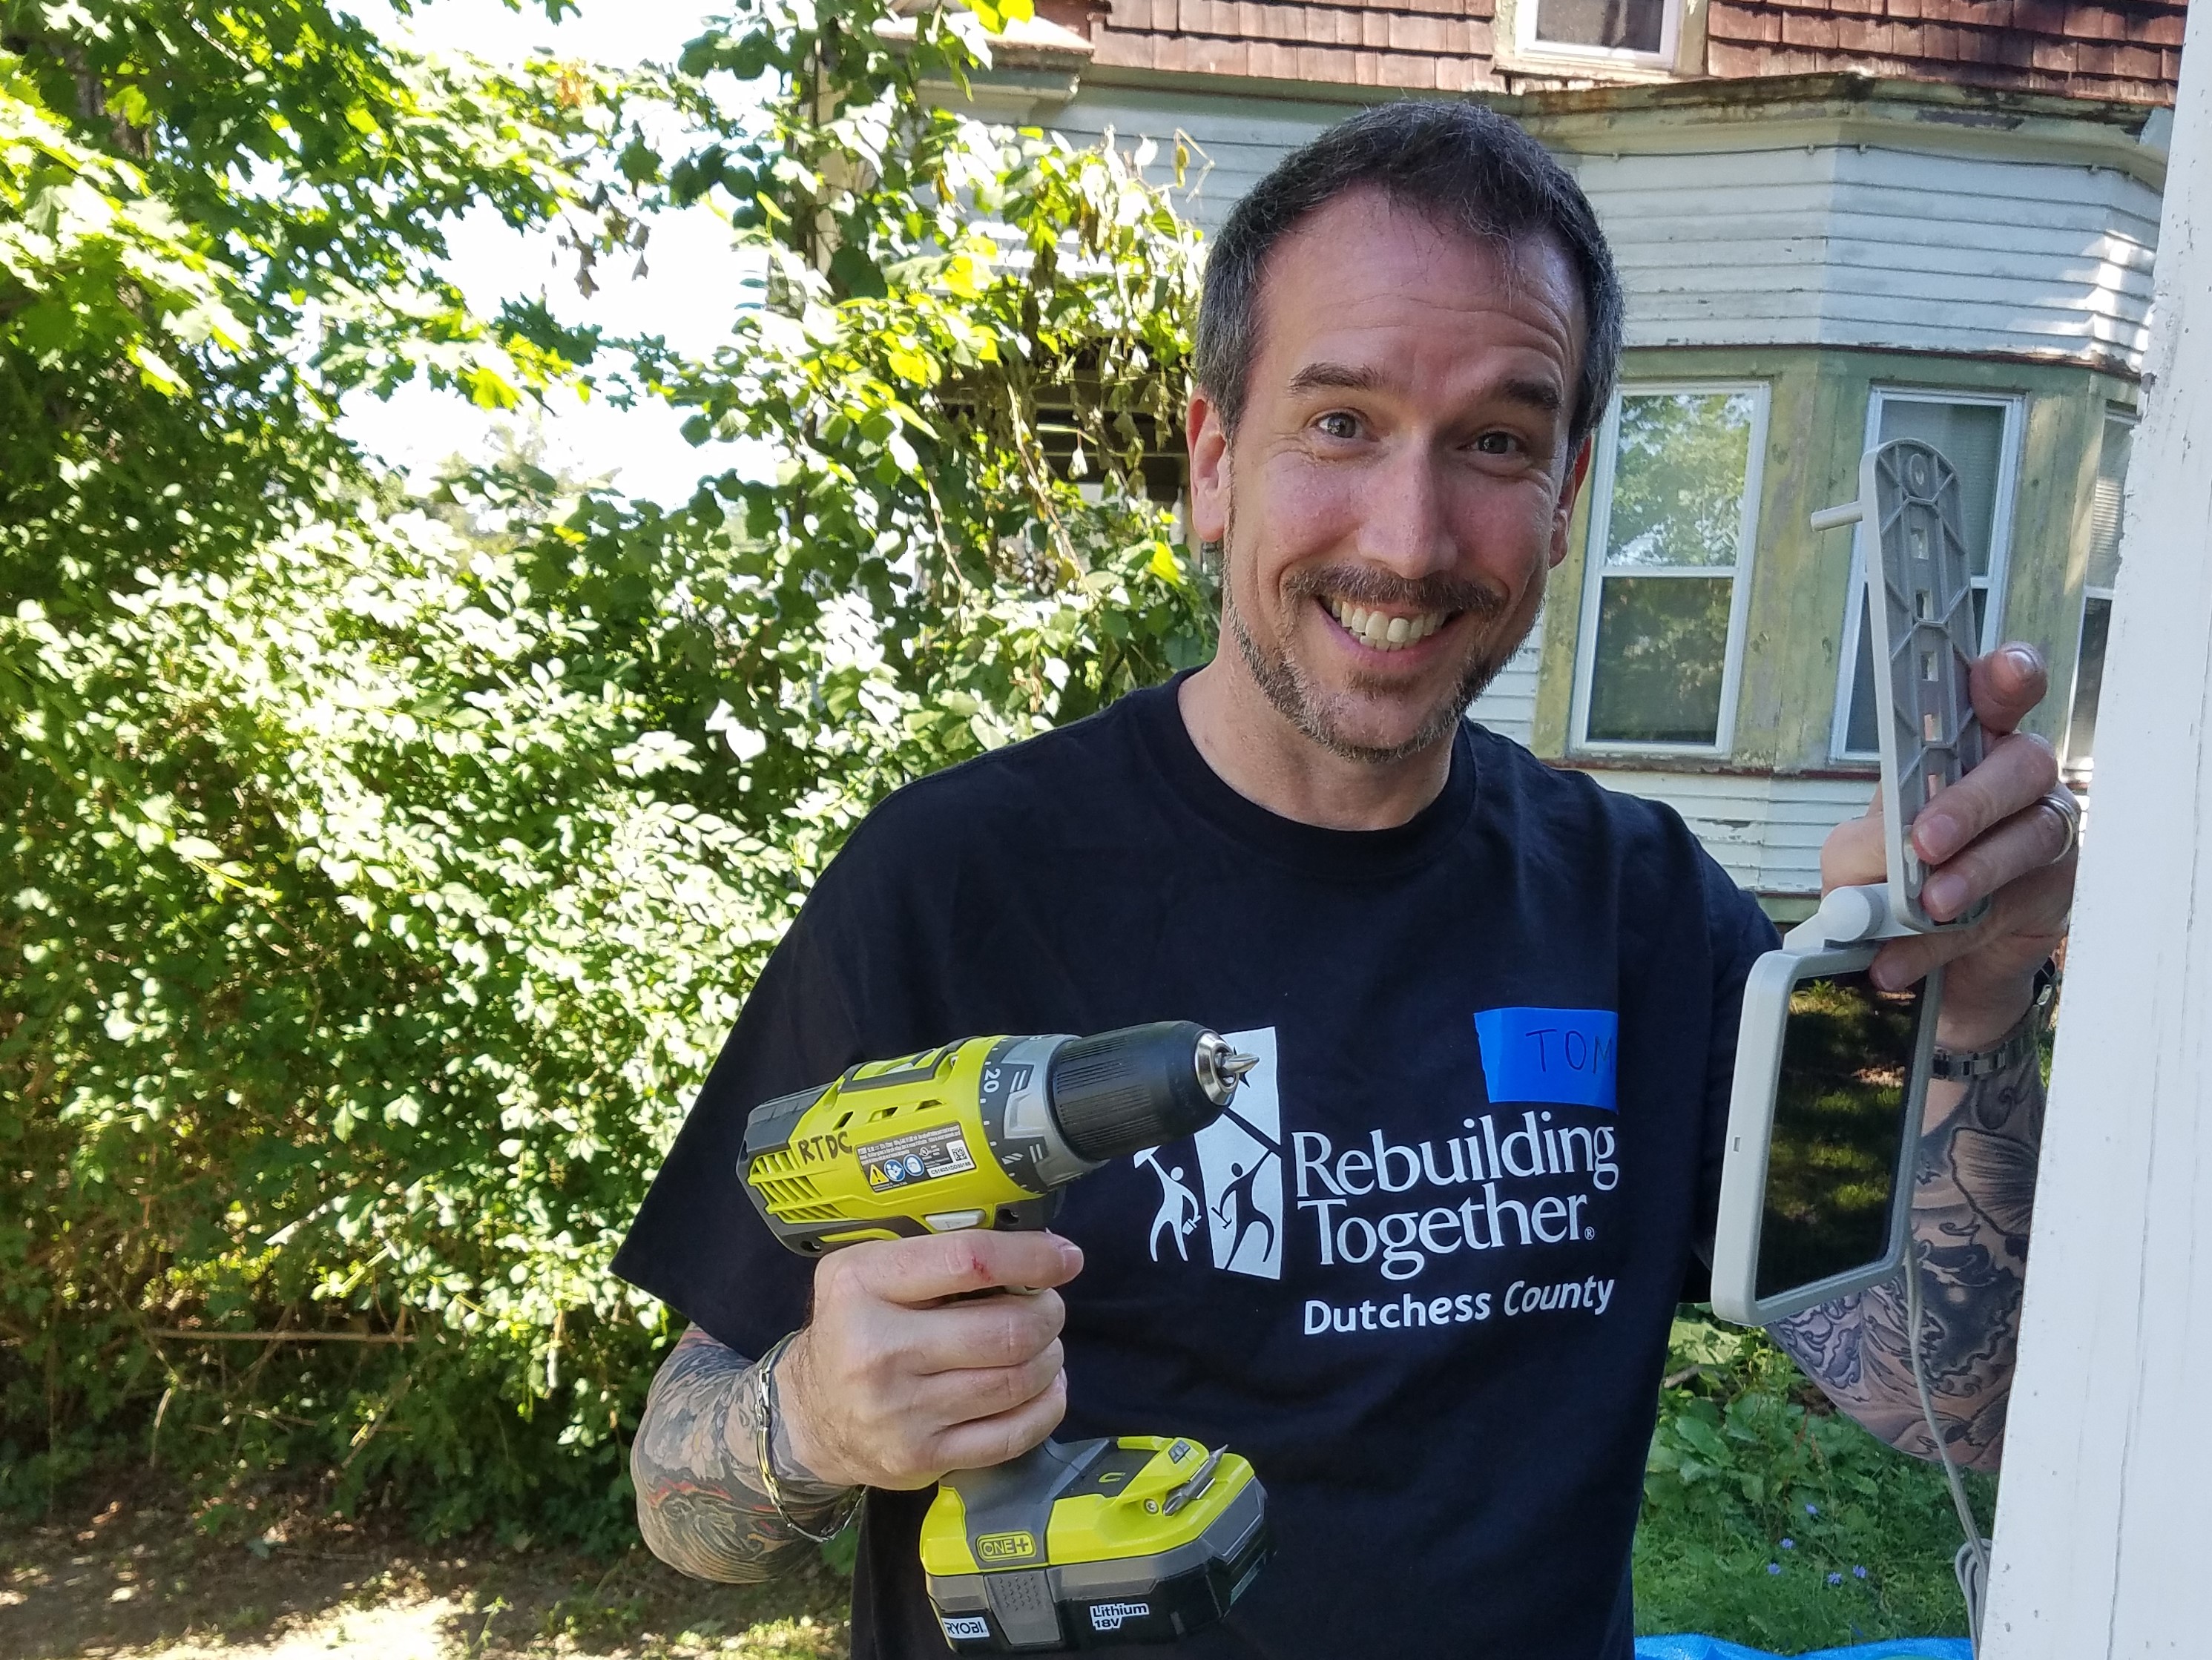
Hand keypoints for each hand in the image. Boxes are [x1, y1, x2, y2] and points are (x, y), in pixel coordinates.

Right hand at [776, 1229, 1080, 1490]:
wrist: (807, 1417)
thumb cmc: (852, 1329)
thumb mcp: (866, 1272)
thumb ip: (933, 1254)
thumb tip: (1028, 1247)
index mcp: (863, 1284)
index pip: (968, 1261)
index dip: (1031, 1257)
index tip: (1065, 1258)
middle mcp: (878, 1349)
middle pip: (1005, 1330)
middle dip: (1046, 1314)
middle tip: (1047, 1307)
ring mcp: (902, 1412)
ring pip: (1016, 1381)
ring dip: (1049, 1357)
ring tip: (1043, 1344)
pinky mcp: (923, 1458)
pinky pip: (1013, 1434)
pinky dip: (1046, 1406)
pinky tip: (1045, 1387)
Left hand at [1819, 643, 2076, 1047]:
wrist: (1925, 961)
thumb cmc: (1890, 882)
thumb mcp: (1854, 860)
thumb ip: (1862, 851)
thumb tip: (1884, 864)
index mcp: (1963, 748)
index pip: (1997, 695)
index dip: (2008, 677)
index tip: (2007, 674)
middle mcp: (2014, 779)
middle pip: (2022, 763)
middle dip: (1973, 801)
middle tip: (1927, 842)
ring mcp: (2043, 832)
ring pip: (2031, 835)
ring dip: (1974, 873)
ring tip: (1926, 908)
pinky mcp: (2053, 892)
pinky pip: (2013, 907)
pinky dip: (1949, 937)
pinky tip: (1902, 959)